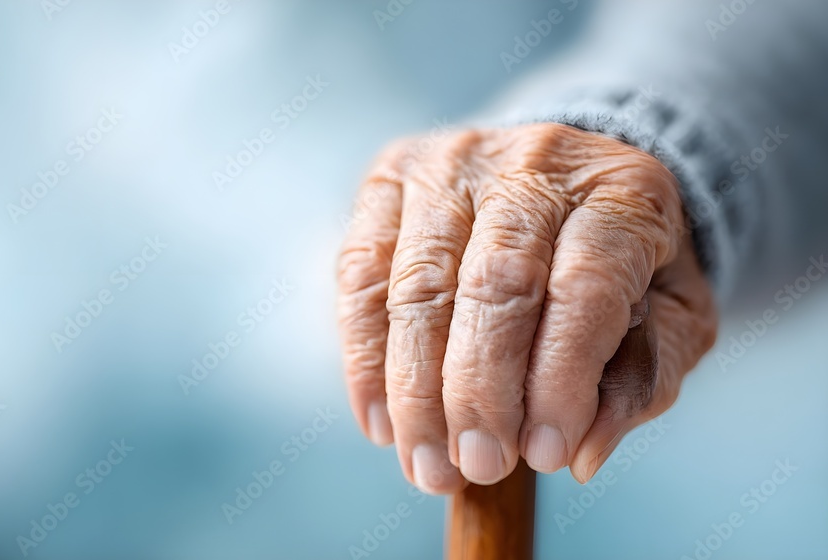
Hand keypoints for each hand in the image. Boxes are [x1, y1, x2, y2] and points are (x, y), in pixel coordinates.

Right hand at [337, 124, 716, 492]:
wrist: (563, 183)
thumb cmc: (621, 265)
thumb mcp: (667, 319)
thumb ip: (640, 381)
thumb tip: (582, 453)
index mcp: (622, 190)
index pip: (584, 288)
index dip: (558, 379)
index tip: (544, 457)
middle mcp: (533, 162)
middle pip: (493, 285)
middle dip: (479, 393)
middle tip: (477, 467)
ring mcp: (453, 163)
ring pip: (417, 286)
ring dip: (415, 392)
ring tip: (427, 464)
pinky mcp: (390, 177)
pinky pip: (361, 275)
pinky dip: (366, 359)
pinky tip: (381, 422)